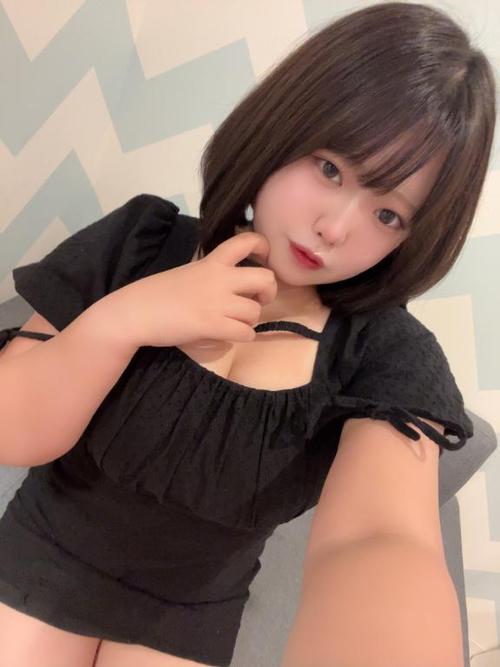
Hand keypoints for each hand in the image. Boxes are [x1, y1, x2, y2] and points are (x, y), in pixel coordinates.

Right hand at [104, 231, 277, 348]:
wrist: (136, 311)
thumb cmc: (158, 295)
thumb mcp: (189, 274)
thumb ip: (212, 276)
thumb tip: (235, 291)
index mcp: (212, 262)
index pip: (246, 240)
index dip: (263, 246)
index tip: (264, 258)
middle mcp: (219, 278)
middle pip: (265, 278)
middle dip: (268, 292)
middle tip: (257, 300)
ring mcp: (217, 301)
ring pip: (255, 312)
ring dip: (249, 321)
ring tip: (233, 324)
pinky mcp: (212, 324)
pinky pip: (245, 333)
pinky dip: (242, 337)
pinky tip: (228, 336)